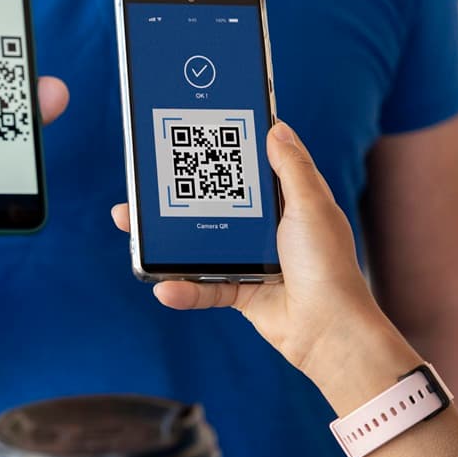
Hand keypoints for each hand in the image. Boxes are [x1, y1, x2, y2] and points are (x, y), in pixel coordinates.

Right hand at [112, 122, 407, 381]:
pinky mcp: (240, 291)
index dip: (225, 150)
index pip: (252, 167)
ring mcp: (251, 259)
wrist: (328, 329)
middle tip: (143, 180)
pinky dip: (183, 288)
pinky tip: (164, 286)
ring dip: (165, 238)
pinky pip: (203, 286)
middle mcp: (268, 227)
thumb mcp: (310, 206)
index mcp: (289, 200)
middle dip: (177, 193)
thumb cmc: (327, 265)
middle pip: (214, 202)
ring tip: (129, 225)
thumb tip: (276, 127)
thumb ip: (291, 167)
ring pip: (200, 242)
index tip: (193, 131)